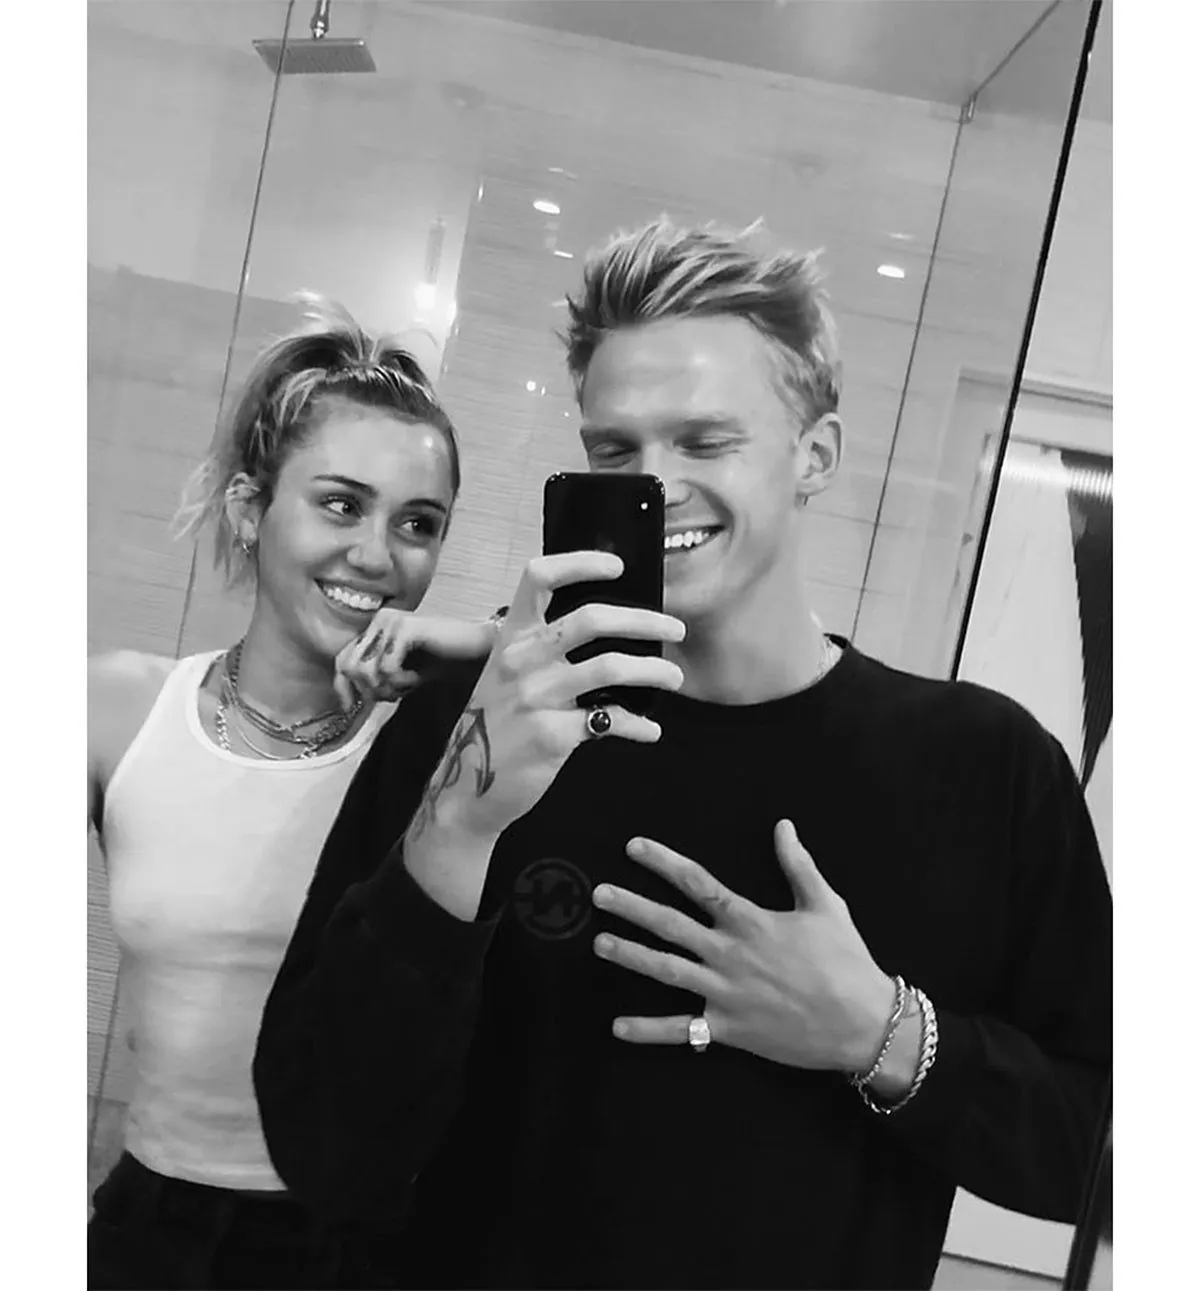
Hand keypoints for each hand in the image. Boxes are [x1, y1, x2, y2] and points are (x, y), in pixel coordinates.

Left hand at [333, 608, 498, 707]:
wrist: (476, 648)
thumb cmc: (443, 661)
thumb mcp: (404, 674)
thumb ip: (379, 680)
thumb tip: (353, 702)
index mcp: (376, 628)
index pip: (343, 658)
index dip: (342, 686)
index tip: (350, 707)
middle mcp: (379, 620)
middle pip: (350, 666)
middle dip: (371, 690)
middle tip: (395, 695)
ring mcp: (391, 621)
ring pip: (366, 670)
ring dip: (388, 687)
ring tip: (409, 685)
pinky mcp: (404, 628)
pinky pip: (386, 668)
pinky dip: (401, 682)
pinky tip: (417, 679)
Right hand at [408, 551, 686, 845]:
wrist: (466, 789)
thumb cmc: (494, 726)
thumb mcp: (503, 675)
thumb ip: (540, 649)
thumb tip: (599, 627)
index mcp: (509, 637)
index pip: (538, 578)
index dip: (580, 563)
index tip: (617, 566)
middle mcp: (521, 660)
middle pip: (592, 618)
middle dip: (644, 620)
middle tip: (676, 628)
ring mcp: (536, 697)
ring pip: (611, 666)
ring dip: (654, 670)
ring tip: (675, 677)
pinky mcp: (552, 735)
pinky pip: (611, 720)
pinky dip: (639, 725)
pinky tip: (650, 730)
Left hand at [591, 820, 895, 1073]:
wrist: (864, 1024)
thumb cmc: (846, 961)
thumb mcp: (825, 905)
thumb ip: (798, 864)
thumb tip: (783, 825)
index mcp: (750, 920)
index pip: (698, 883)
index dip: (663, 863)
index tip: (633, 848)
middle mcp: (730, 953)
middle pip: (670, 924)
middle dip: (631, 907)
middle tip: (598, 894)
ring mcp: (725, 993)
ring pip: (667, 970)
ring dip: (631, 956)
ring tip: (600, 943)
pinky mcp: (729, 1029)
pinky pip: (681, 1030)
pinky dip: (648, 1030)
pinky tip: (617, 1027)